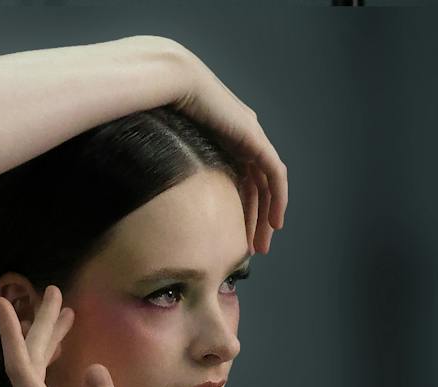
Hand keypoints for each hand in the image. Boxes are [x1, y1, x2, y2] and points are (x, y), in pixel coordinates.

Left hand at [0, 286, 148, 386]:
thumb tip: (94, 367)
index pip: (21, 367)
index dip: (12, 333)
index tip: (1, 302)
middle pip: (24, 366)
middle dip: (39, 328)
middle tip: (56, 293)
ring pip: (27, 379)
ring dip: (43, 346)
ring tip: (66, 317)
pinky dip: (44, 368)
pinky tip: (61, 359)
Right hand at [168, 46, 287, 255]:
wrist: (175, 86)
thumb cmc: (164, 113)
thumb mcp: (175, 151)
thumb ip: (180, 172)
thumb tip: (159, 198)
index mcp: (227, 143)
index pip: (243, 184)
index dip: (244, 213)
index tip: (240, 239)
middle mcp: (244, 140)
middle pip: (258, 189)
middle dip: (257, 221)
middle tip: (256, 249)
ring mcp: (253, 138)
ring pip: (268, 187)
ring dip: (267, 217)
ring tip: (262, 244)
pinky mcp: (256, 139)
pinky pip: (275, 175)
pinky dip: (278, 199)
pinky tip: (275, 223)